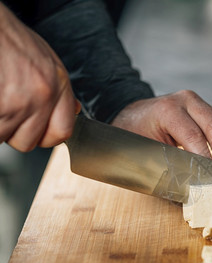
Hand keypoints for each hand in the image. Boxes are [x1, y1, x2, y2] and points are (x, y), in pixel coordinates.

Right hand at [0, 4, 79, 151]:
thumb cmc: (13, 41)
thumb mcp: (48, 61)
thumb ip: (61, 90)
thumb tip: (74, 110)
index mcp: (59, 84)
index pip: (63, 131)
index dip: (47, 137)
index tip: (39, 133)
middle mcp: (43, 95)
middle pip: (30, 141)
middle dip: (16, 133)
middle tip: (9, 113)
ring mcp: (19, 102)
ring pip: (5, 137)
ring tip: (0, 101)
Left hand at [111, 90, 211, 173]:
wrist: (134, 115)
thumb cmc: (136, 135)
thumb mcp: (144, 150)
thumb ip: (165, 169)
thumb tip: (189, 195)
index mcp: (168, 110)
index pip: (194, 136)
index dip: (207, 160)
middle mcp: (188, 101)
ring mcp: (201, 104)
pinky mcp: (211, 110)